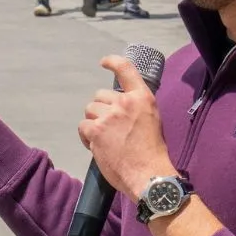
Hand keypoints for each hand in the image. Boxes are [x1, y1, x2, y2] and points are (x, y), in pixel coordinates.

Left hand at [79, 54, 175, 199]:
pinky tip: (96, 146)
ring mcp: (109, 116)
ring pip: (90, 111)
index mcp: (142, 98)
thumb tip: (120, 106)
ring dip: (94, 123)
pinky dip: (86, 135)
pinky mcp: (96, 130)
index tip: (104, 62)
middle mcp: (125, 103)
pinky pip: (83, 126)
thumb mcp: (151, 120)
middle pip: (100, 96)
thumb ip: (135, 108)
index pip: (126, 70)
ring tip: (105, 139)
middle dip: (101, 110)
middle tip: (110, 128)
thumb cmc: (152, 152)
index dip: (113, 62)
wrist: (148, 174)